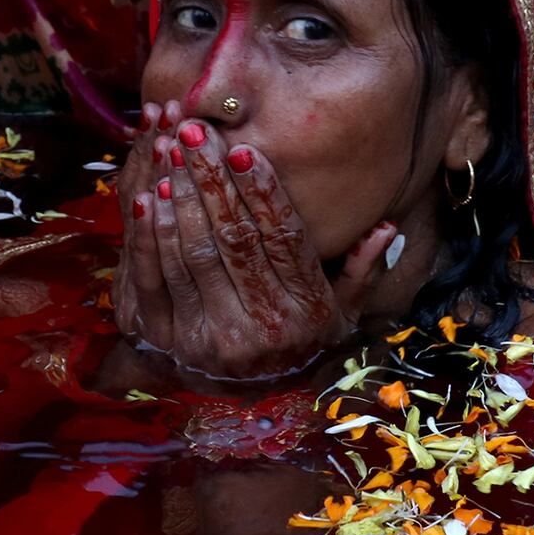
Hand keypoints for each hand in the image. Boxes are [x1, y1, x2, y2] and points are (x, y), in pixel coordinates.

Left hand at [114, 117, 397, 379]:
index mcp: (306, 310)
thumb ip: (361, 270)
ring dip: (179, 197)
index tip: (243, 149)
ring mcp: (213, 335)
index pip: (283, 239)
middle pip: (234, 238)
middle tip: (195, 131)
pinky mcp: (171, 340)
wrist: (250, 403)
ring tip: (170, 152)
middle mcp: (262, 325)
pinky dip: (150, 236)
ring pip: (194, 253)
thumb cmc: (300, 341)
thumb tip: (386, 229)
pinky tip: (147, 196)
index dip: (262, 192)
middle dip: (212, 179)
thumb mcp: (341, 314)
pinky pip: (158, 278)